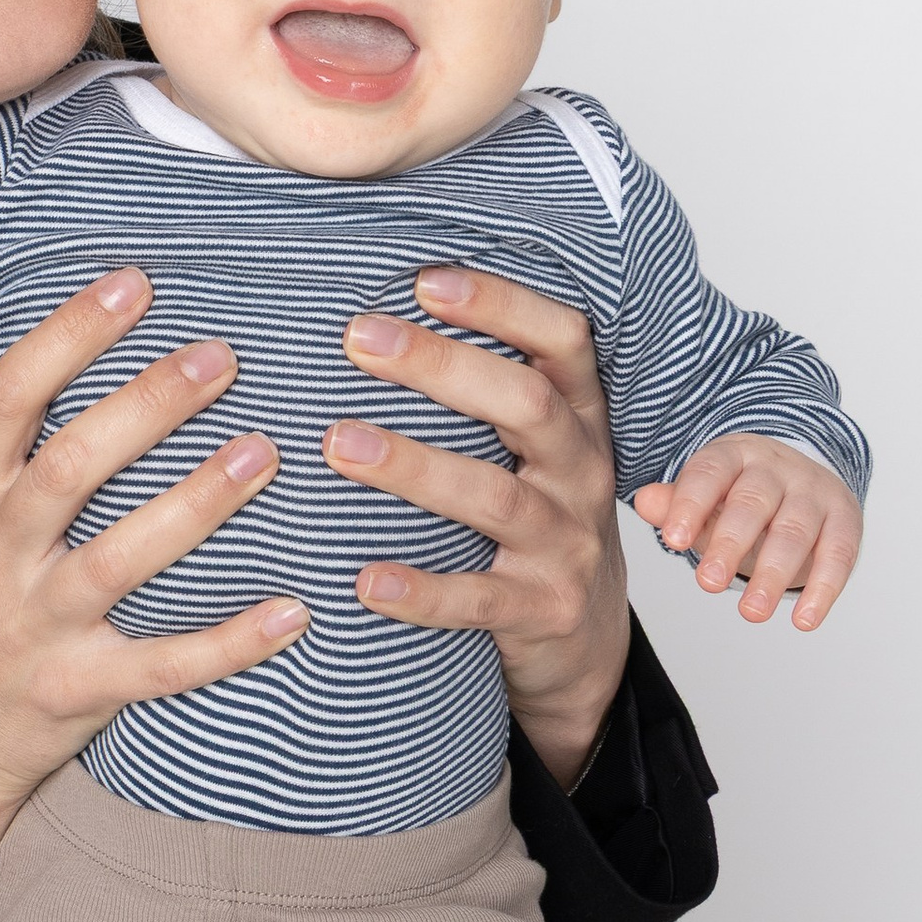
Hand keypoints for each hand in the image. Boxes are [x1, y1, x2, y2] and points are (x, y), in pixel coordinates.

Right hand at [0, 273, 306, 921]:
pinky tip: (293, 610)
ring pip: (123, 557)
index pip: (8, 399)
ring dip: (198, 502)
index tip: (133, 284)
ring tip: (264, 451)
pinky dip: (231, 641)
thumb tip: (63, 354)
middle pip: (73, 465)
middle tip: (222, 356)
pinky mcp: (78, 691)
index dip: (68, 336)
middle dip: (148, 405)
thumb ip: (0, 457)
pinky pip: (165, 664)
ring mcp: (36, 626)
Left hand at [321, 264, 628, 787]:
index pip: (563, 341)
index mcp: (580, 420)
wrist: (583, 639)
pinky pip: (480, 600)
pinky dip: (422, 591)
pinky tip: (365, 580)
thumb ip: (485, 390)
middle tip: (358, 338)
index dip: (503, 305)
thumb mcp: (532, 450)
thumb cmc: (535, 518)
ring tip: (338, 442)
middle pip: (526, 404)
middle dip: (442, 366)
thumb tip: (375, 314)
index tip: (426, 281)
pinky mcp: (545, 612)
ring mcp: (568, 545)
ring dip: (414, 466)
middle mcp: (583, 473)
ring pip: (496, 498)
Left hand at [633, 434, 861, 628]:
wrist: (803, 477)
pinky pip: (838, 554)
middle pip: (753, 504)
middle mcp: (777, 470)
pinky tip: (804, 621)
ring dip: (773, 575)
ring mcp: (814, 493)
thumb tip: (644, 502)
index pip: (709, 474)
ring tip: (752, 612)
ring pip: (795, 532)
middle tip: (708, 583)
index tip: (673, 541)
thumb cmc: (740, 494)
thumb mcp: (706, 495)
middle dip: (729, 544)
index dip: (690, 505)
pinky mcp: (845, 521)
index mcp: (734, 456)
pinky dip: (823, 590)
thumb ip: (675, 503)